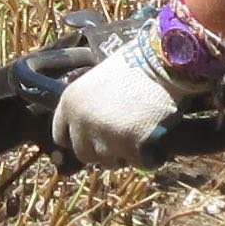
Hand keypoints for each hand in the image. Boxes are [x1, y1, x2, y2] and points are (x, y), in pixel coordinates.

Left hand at [50, 28, 194, 166]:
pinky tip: (156, 141)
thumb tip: (88, 127)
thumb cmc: (135, 65)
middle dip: (101, 150)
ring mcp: (104, 137)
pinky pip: (138, 163)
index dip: (78, 139)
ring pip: (109, 162)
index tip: (92, 139)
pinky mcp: (130, 147)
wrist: (163, 63)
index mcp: (69, 103)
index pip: (61, 135)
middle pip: (84, 153)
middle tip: (121, 139)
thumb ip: (87, 105)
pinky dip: (148, 157)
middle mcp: (82, 122)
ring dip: (124, 154)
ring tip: (140, 135)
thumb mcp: (97, 81)